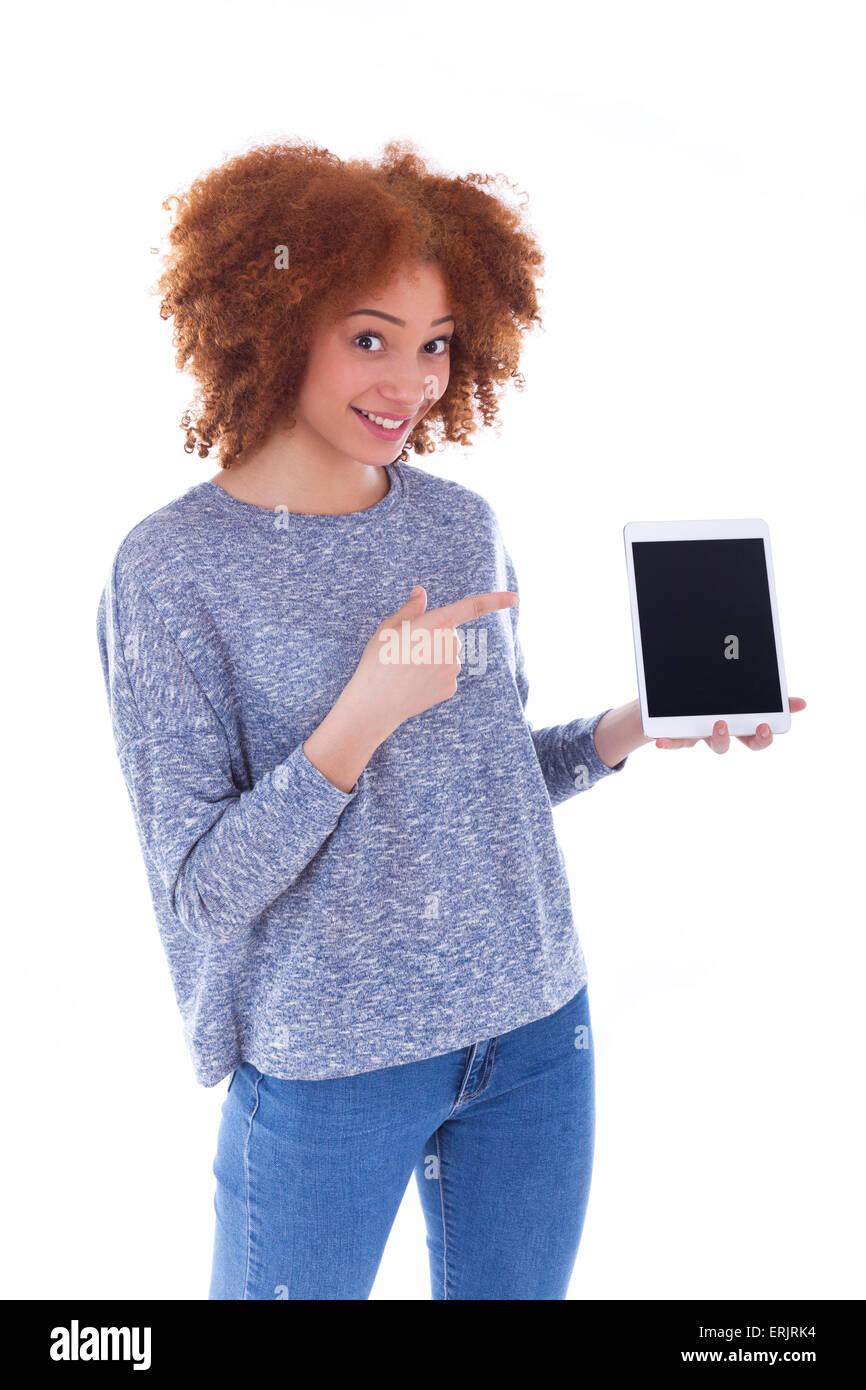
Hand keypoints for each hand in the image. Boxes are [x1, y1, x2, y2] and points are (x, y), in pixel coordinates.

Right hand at [346, 584, 519, 737]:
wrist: (375, 704)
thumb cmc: (377, 662)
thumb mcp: (388, 628)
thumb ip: (410, 609)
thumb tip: (421, 592)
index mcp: (434, 624)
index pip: (471, 608)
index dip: (495, 601)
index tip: (516, 597)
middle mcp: (449, 645)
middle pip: (448, 633)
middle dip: (433, 637)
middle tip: (406, 650)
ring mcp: (453, 668)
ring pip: (448, 654)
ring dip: (432, 657)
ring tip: (407, 668)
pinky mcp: (451, 686)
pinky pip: (445, 673)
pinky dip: (432, 676)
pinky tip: (414, 683)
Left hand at [655, 697, 806, 752]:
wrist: (670, 709)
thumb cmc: (712, 703)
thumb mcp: (737, 697)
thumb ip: (768, 699)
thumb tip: (802, 704)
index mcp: (737, 725)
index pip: (757, 736)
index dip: (764, 736)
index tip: (765, 725)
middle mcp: (720, 734)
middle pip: (737, 744)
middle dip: (745, 739)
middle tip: (748, 727)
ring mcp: (700, 737)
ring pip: (712, 744)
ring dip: (717, 737)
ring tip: (717, 724)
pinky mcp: (678, 737)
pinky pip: (674, 742)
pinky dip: (668, 742)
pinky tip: (661, 741)